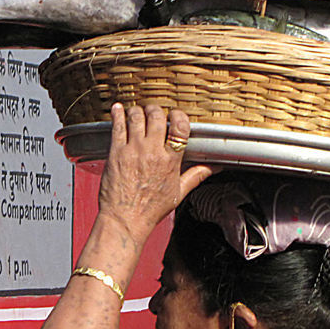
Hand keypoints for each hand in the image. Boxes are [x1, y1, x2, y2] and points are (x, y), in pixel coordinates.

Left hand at [97, 104, 213, 247]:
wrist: (125, 219)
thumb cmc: (150, 209)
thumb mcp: (178, 193)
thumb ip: (195, 176)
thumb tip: (213, 168)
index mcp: (170, 161)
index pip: (180, 127)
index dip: (178, 116)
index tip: (175, 115)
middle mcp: (153, 152)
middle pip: (157, 117)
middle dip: (156, 110)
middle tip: (153, 112)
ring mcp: (133, 150)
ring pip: (137, 117)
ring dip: (138, 111)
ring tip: (138, 113)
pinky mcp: (116, 152)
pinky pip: (117, 126)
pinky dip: (117, 114)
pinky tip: (118, 109)